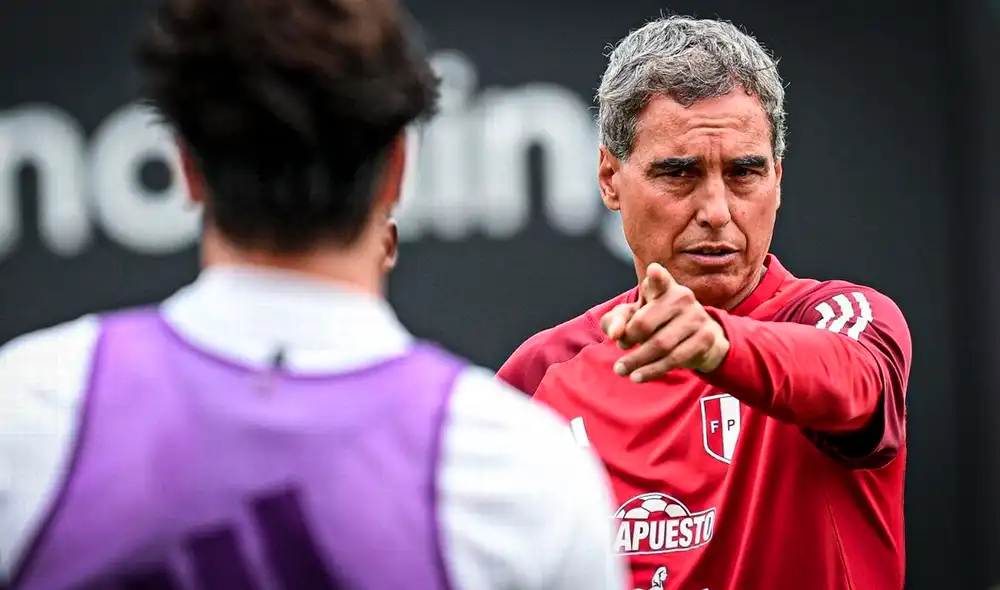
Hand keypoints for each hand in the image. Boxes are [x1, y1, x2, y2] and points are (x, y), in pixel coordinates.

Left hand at [600, 263, 729, 381]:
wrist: (697, 339)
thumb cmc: (656, 323)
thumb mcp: (632, 317)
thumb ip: (615, 321)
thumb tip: (615, 334)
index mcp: (663, 287)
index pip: (660, 279)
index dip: (656, 277)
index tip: (653, 271)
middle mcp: (682, 297)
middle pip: (645, 323)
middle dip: (628, 339)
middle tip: (619, 348)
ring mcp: (696, 317)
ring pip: (660, 345)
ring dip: (637, 360)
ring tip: (621, 369)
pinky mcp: (705, 338)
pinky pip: (674, 359)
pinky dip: (652, 371)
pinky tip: (637, 377)